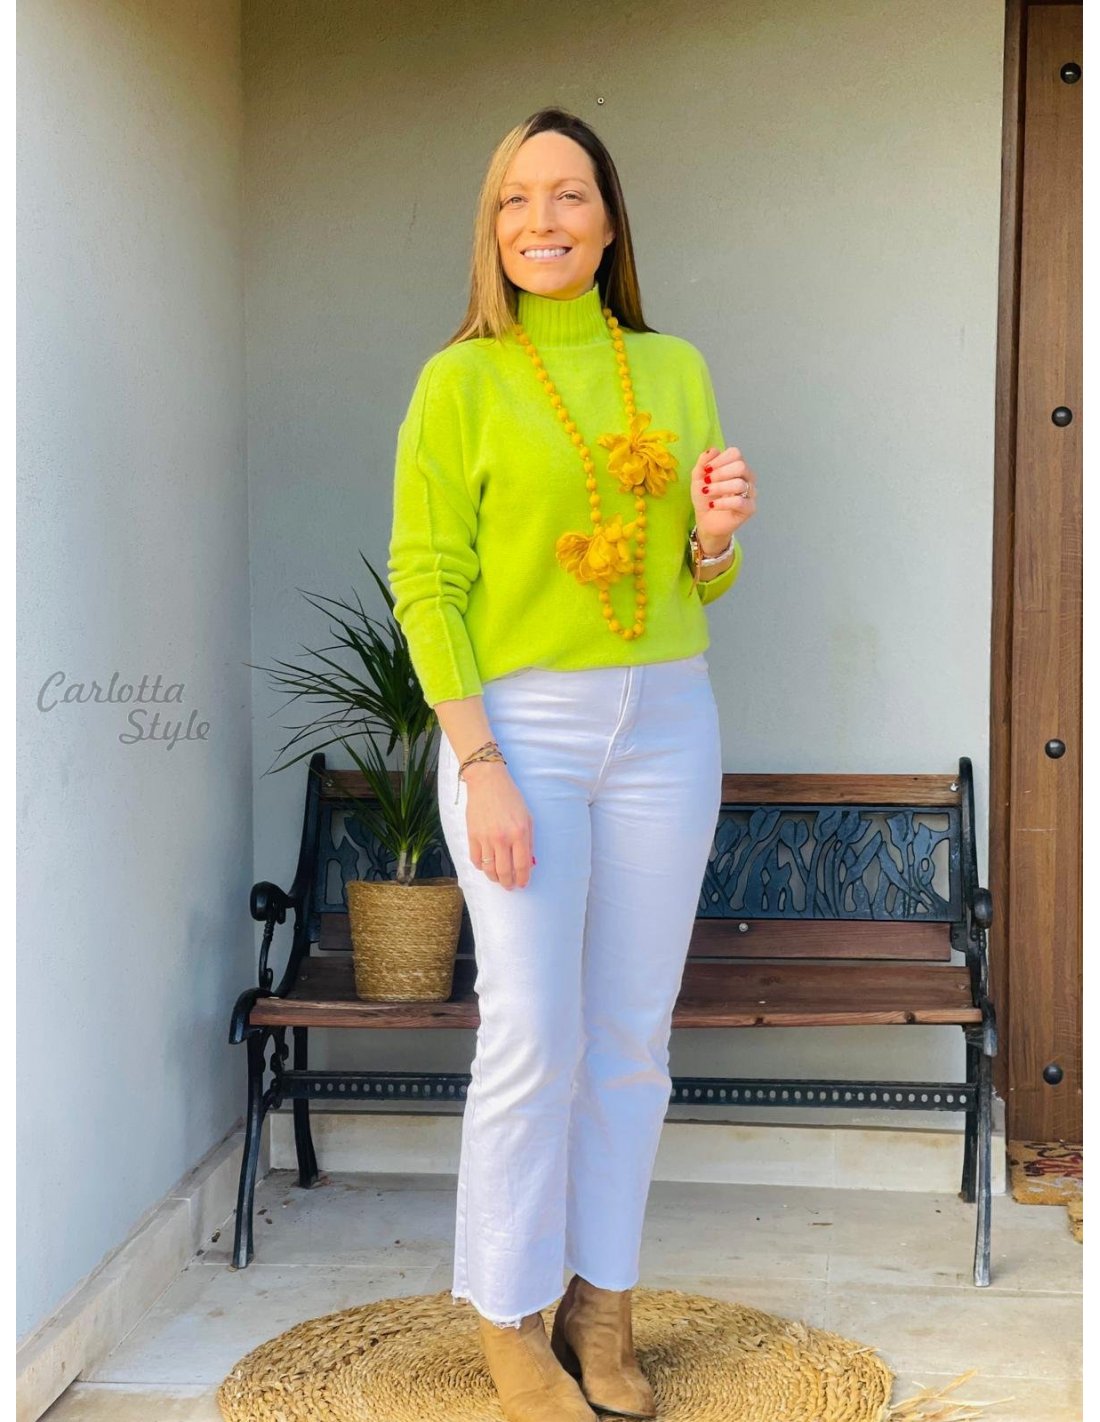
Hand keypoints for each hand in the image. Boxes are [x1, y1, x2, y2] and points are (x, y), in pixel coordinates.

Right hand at [461, 761, 534, 890]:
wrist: (488, 782)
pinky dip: (480, 867)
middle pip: (504, 872)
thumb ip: (529, 841)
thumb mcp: (527, 817)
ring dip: (494, 878)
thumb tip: (528, 863)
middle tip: (510, 886)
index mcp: (519, 833)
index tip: (522, 884)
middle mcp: (502, 838)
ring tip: (498, 879)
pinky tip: (485, 866)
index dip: (522, 879)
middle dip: (508, 883)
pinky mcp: (472, 835)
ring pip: (488, 869)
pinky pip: (475, 859)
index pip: (522, 865)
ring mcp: (485, 838)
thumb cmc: (511, 798)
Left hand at [690, 445, 757, 550]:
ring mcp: (750, 493)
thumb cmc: (705, 497)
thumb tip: (713, 450)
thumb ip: (703, 462)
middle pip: (741, 466)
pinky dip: (723, 502)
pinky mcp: (749, 508)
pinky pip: (739, 502)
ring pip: (740, 484)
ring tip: (707, 492)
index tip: (706, 470)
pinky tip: (713, 505)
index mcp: (736, 467)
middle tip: (707, 481)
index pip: (735, 454)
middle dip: (720, 473)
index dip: (719, 460)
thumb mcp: (698, 477)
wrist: (705, 520)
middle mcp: (747, 477)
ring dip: (719, 487)